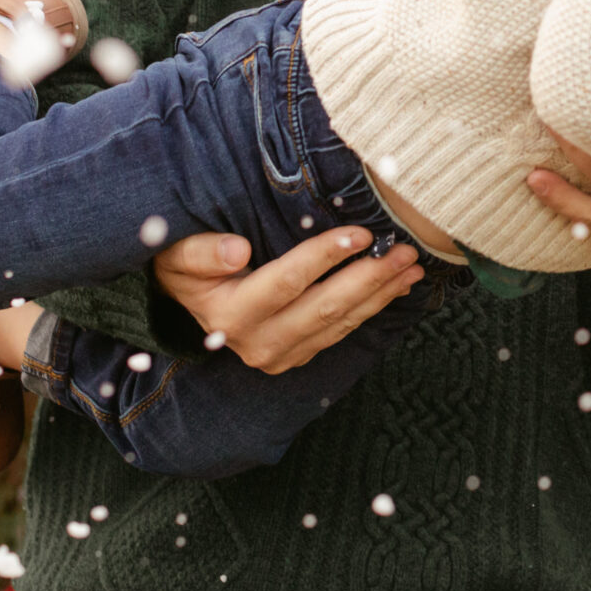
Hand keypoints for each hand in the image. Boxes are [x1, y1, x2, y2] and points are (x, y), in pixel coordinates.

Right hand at [151, 229, 421, 374]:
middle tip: (404, 251)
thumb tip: (236, 251)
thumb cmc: (185, 266)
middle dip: (369, 278)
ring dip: (380, 294)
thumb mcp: (179, 253)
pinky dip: (372, 308)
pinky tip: (397, 286)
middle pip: (324, 307)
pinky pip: (341, 332)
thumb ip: (203, 252)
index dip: (325, 256)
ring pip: (340, 323)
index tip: (361, 233)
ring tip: (411, 265)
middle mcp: (257, 343)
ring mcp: (280, 355)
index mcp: (230, 314)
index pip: (287, 282)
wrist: (184, 302)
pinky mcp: (297, 357)